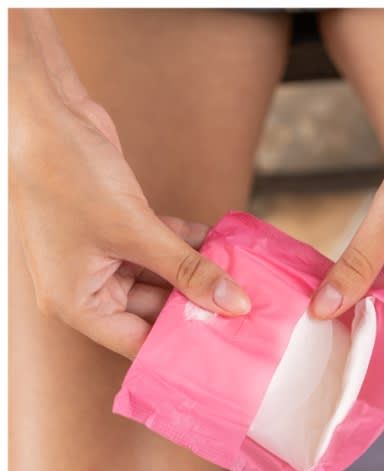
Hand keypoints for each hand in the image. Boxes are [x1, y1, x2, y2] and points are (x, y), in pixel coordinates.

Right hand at [9, 10, 250, 358]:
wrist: (47, 116)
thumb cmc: (69, 177)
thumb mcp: (136, 230)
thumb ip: (188, 270)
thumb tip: (233, 304)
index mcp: (76, 302)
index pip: (136, 343)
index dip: (180, 349)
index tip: (226, 353)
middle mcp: (87, 285)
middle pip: (154, 310)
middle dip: (199, 307)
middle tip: (248, 314)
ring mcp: (104, 255)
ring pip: (164, 277)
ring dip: (200, 274)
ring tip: (246, 282)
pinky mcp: (120, 228)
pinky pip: (163, 248)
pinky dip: (190, 246)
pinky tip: (226, 246)